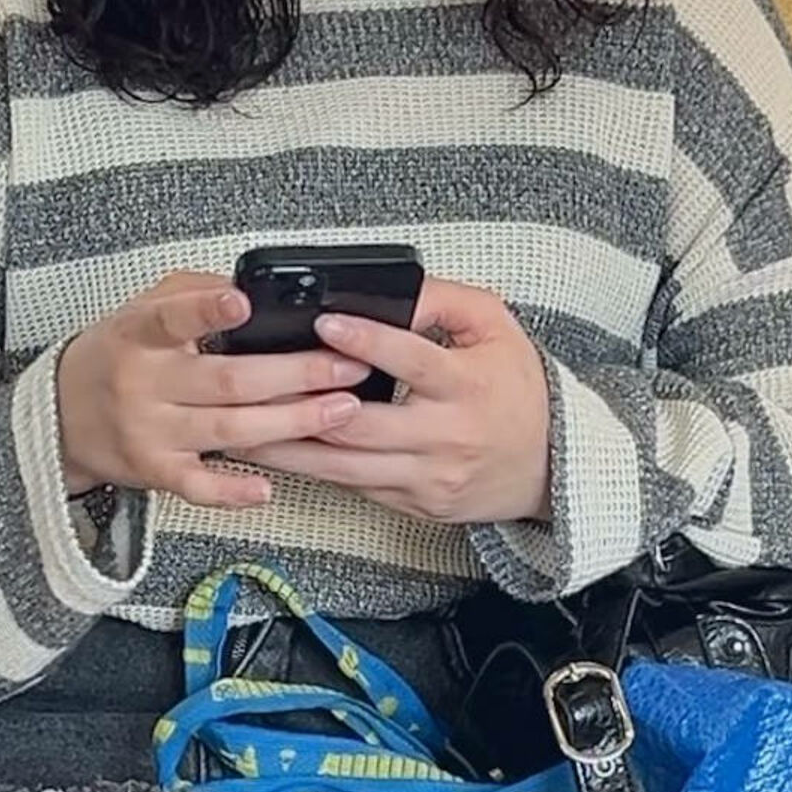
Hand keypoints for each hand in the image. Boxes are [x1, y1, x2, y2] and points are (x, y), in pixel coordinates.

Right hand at [56, 271, 370, 510]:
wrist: (62, 415)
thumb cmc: (117, 355)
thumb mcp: (142, 308)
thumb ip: (192, 293)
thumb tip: (254, 292)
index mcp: (140, 334)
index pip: (172, 318)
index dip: (206, 310)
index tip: (242, 301)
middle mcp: (144, 384)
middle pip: (227, 381)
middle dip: (294, 375)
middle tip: (347, 366)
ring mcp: (150, 433)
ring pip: (228, 431)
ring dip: (289, 423)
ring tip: (341, 410)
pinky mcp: (156, 472)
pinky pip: (197, 486)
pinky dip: (230, 491)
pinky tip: (266, 488)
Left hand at [234, 278, 552, 525]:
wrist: (547, 467)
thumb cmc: (516, 389)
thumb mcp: (495, 328)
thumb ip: (444, 301)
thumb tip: (392, 287)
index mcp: (469, 386)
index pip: (412, 361)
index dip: (367, 341)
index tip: (325, 320)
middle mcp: (446, 437)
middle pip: (361, 424)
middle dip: (302, 403)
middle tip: (255, 382)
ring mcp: (426, 477)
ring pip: (345, 465)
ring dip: (290, 447)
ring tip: (244, 426)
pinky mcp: (412, 504)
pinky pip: (353, 485)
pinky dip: (312, 469)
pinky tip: (275, 453)